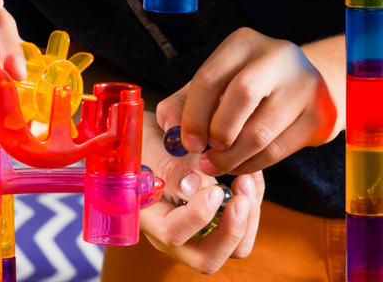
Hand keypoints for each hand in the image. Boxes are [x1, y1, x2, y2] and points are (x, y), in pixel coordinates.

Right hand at [138, 110, 263, 272]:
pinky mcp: (215, 222)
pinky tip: (250, 177)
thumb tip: (192, 186)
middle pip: (207, 258)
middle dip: (231, 232)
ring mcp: (196, 232)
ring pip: (232, 248)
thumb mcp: (150, 144)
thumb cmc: (144, 139)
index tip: (214, 189)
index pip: (173, 235)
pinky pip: (240, 229)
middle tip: (243, 198)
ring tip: (248, 181)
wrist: (154, 136)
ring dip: (247, 220)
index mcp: (147, 216)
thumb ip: (168, 165)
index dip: (197, 217)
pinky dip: (251, 207)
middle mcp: (172, 233)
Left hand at [157, 27, 339, 177]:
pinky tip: (240, 166)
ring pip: (261, 130)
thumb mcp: (219, 82)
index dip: (193, 114)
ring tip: (217, 166)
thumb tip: (168, 125)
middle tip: (205, 154)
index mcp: (244, 42)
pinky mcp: (320, 116)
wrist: (312, 83)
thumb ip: (187, 101)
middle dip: (217, 131)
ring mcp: (304, 85)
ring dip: (233, 157)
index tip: (186, 141)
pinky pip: (280, 149)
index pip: (210, 77)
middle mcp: (276, 56)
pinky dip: (254, 164)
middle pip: (240, 96)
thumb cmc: (252, 84)